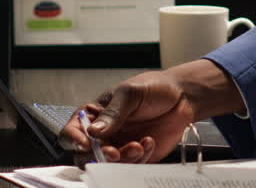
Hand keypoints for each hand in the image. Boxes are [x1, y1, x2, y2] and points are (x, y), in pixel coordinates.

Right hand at [60, 70, 192, 163]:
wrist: (183, 97)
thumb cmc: (154, 88)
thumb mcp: (130, 93)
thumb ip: (112, 113)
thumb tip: (93, 132)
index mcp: (94, 114)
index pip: (71, 131)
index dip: (73, 139)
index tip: (86, 143)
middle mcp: (103, 134)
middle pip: (86, 155)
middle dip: (99, 157)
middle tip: (114, 153)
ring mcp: (119, 146)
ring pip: (109, 165)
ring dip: (123, 160)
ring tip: (138, 145)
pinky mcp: (137, 156)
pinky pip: (131, 166)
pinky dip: (140, 158)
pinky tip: (149, 141)